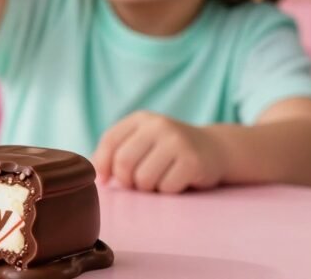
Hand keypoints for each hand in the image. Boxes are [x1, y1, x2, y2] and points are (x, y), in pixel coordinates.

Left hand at [92, 111, 225, 193]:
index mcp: (140, 119)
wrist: (215, 148)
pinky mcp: (192, 161)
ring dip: (148, 188)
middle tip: (136, 183)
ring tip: (159, 178)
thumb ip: (118, 150)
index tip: (106, 179)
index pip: (109, 141)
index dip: (102, 165)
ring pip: (144, 179)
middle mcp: (158, 125)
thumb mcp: (143, 140)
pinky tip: (177, 180)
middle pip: (124, 163)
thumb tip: (96, 174)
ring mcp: (177, 141)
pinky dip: (168, 191)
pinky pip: (166, 188)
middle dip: (126, 181)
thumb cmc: (168, 150)